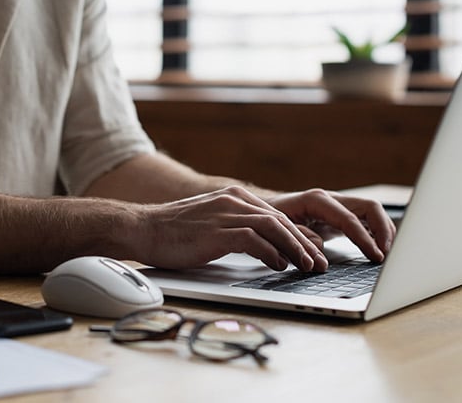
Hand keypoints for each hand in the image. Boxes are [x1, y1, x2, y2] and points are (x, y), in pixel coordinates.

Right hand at [135, 186, 327, 271]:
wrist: (142, 228)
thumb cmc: (174, 233)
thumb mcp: (212, 224)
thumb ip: (238, 230)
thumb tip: (268, 249)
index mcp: (234, 196)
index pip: (277, 215)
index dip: (299, 235)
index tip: (313, 253)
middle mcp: (234, 200)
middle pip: (281, 220)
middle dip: (304, 243)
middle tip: (319, 263)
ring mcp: (225, 213)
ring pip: (274, 228)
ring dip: (295, 249)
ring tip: (307, 266)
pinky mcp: (217, 230)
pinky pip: (254, 240)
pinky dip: (271, 253)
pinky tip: (279, 265)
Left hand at [266, 189, 395, 261]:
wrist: (261, 210)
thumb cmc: (268, 218)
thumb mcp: (278, 229)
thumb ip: (299, 237)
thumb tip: (319, 249)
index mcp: (317, 200)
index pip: (350, 219)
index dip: (365, 239)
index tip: (376, 256)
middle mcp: (331, 199)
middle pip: (370, 208)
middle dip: (384, 230)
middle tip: (388, 255)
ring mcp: (337, 206)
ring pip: (372, 213)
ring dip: (384, 231)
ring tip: (388, 254)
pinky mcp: (339, 216)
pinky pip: (365, 221)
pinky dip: (376, 234)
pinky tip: (379, 250)